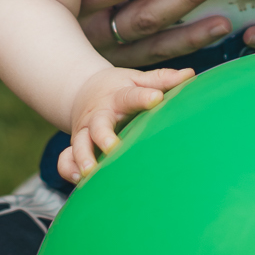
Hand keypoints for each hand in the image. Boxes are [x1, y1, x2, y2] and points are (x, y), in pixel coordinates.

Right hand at [61, 64, 194, 182]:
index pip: (130, 96)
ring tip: (89, 172)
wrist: (84, 91)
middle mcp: (98, 115)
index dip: (143, 97)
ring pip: (78, 145)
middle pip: (98, 125)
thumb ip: (161, 80)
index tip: (156, 99)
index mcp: (117, 96)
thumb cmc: (119, 88)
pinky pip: (65, 159)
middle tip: (113, 147)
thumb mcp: (137, 79)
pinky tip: (79, 180)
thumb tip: (190, 74)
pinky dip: (68, 169)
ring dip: (82, 158)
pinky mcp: (75, 147)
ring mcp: (85, 132)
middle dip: (103, 136)